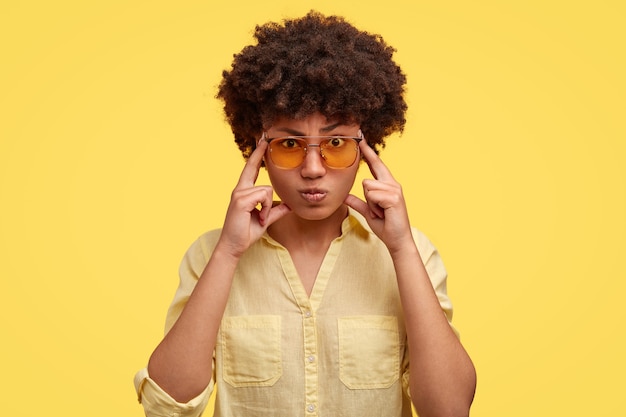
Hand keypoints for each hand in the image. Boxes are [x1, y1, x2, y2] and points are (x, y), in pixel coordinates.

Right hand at [218, 140, 290, 257]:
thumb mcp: (266, 219)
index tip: (261, 142)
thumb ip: (277, 210)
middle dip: (260, 168)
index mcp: (244, 192)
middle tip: (263, 155)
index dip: (256, 156)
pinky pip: (263, 196)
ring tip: (260, 219)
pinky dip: (265, 209)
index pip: (251, 170)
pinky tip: (259, 218)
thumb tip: (290, 204)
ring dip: (268, 207)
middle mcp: (240, 190)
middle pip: (257, 174)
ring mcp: (239, 193)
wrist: (234, 246)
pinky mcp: (240, 199)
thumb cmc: (246, 232)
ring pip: (266, 190)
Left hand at [345, 140, 412, 251]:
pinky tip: (383, 213)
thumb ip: (357, 203)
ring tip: (380, 213)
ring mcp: (394, 189)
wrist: (397, 240)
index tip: (361, 139)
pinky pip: (372, 195)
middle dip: (369, 198)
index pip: (376, 165)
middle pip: (367, 179)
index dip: (368, 153)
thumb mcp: (368, 212)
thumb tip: (345, 197)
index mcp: (387, 185)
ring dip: (370, 204)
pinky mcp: (394, 197)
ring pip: (368, 187)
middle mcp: (392, 184)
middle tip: (378, 210)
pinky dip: (374, 207)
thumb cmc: (385, 226)